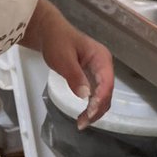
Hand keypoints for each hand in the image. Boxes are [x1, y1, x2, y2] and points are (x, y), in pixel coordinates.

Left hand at [23, 0, 114, 128]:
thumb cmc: (56, 41)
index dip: (100, 99)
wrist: (49, 33)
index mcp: (101, 58)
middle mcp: (105, 66)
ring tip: (82, 123)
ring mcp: (100, 72)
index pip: (106, 82)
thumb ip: (74, 76)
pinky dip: (92, 106)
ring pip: (103, 96)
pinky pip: (97, 95)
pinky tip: (84, 115)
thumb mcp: (63, 58)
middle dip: (98, 109)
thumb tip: (85, 95)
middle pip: (107, 92)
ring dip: (96, 111)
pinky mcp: (93, 78)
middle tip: (83, 123)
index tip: (89, 112)